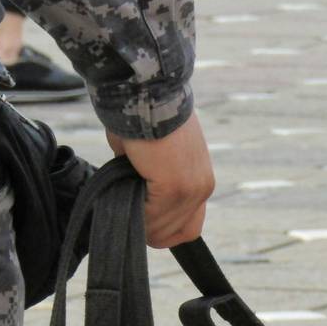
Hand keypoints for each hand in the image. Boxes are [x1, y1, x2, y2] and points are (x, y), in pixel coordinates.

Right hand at [106, 111, 215, 247]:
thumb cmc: (143, 117)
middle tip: (126, 205)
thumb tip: (134, 197)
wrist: (146, 92)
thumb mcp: (151, 158)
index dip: (163, 228)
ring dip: (138, 218)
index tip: (140, 215)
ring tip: (123, 193)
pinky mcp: (175, 187)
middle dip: (147, 226)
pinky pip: (151, 217)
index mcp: (200, 180)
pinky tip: (125, 191)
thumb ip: (149, 182)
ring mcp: (191, 190)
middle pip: (176, 234)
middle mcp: (202, 188)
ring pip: (161, 229)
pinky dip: (134, 211)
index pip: (188, 227)